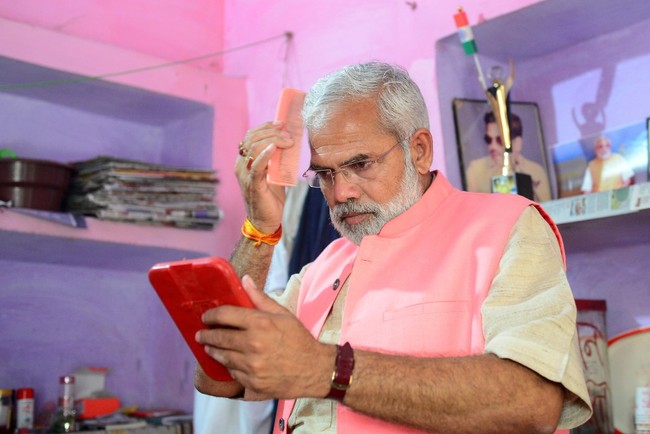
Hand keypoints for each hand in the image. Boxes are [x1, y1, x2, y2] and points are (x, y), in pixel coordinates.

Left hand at [196, 275, 333, 400]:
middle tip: (200, 334)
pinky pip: (233, 374)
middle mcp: (253, 345)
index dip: (211, 315)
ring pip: (223, 358)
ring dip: (213, 351)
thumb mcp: (283, 314)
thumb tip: (245, 280)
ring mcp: (252, 367)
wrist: (314, 369)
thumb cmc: (299, 339)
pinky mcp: (253, 384)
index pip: (225, 315)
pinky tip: (229, 362)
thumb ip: (261, 298)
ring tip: (209, 347)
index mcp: (260, 324)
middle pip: (219, 338)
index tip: (206, 317)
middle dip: (206, 335)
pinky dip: (229, 367)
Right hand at [235, 122, 294, 232]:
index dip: (265, 126)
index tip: (281, 123)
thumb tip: (290, 143)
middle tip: (288, 134)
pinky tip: (274, 148)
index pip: (250, 135)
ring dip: (273, 140)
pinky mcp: (252, 184)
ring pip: (253, 148)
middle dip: (271, 132)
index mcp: (244, 161)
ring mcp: (245, 174)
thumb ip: (277, 159)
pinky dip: (265, 155)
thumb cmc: (271, 197)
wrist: (266, 221)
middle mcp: (241, 165)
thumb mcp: (274, 173)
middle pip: (252, 138)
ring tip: (287, 141)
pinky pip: (256, 166)